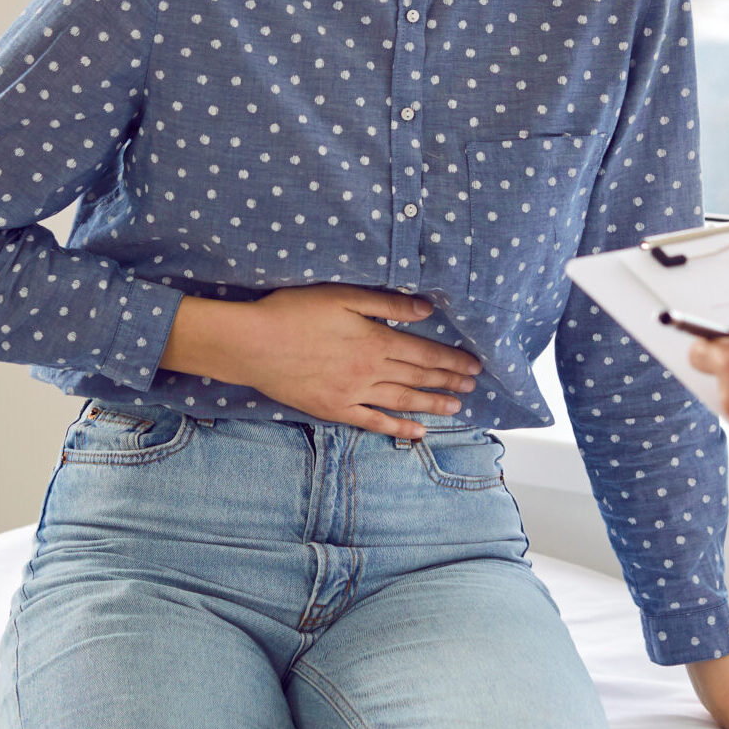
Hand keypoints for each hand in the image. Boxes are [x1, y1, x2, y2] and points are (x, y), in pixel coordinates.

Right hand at [163, 285, 482, 439]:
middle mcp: (370, 370)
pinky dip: (397, 427)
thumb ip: (387, 304)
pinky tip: (416, 432)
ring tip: (456, 407)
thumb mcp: (343, 296)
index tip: (474, 366)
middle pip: (418, 378)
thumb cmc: (295, 311)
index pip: (425, 353)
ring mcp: (353, 393)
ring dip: (432, 404)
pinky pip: (373, 421)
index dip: (452, 360)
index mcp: (375, 340)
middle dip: (449, 382)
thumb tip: (427, 310)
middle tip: (473, 387)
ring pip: (402, 401)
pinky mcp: (334, 408)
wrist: (253, 343)